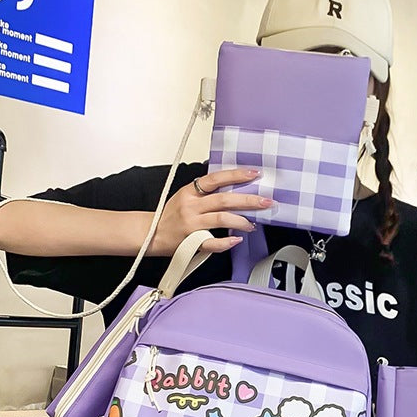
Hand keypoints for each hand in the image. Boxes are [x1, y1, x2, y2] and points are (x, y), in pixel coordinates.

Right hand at [151, 168, 273, 255]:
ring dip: (242, 221)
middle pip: (224, 199)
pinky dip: (226, 242)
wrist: (150, 234)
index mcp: (190, 192)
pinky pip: (212, 242)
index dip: (236, 175)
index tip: (254, 174)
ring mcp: (192, 224)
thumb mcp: (185, 197)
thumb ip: (204, 192)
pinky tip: (237, 240)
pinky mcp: (192, 241)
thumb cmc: (170, 216)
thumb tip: (231, 186)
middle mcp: (191, 206)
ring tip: (252, 224)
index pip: (216, 179)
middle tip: (266, 201)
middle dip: (249, 200)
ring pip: (222, 219)